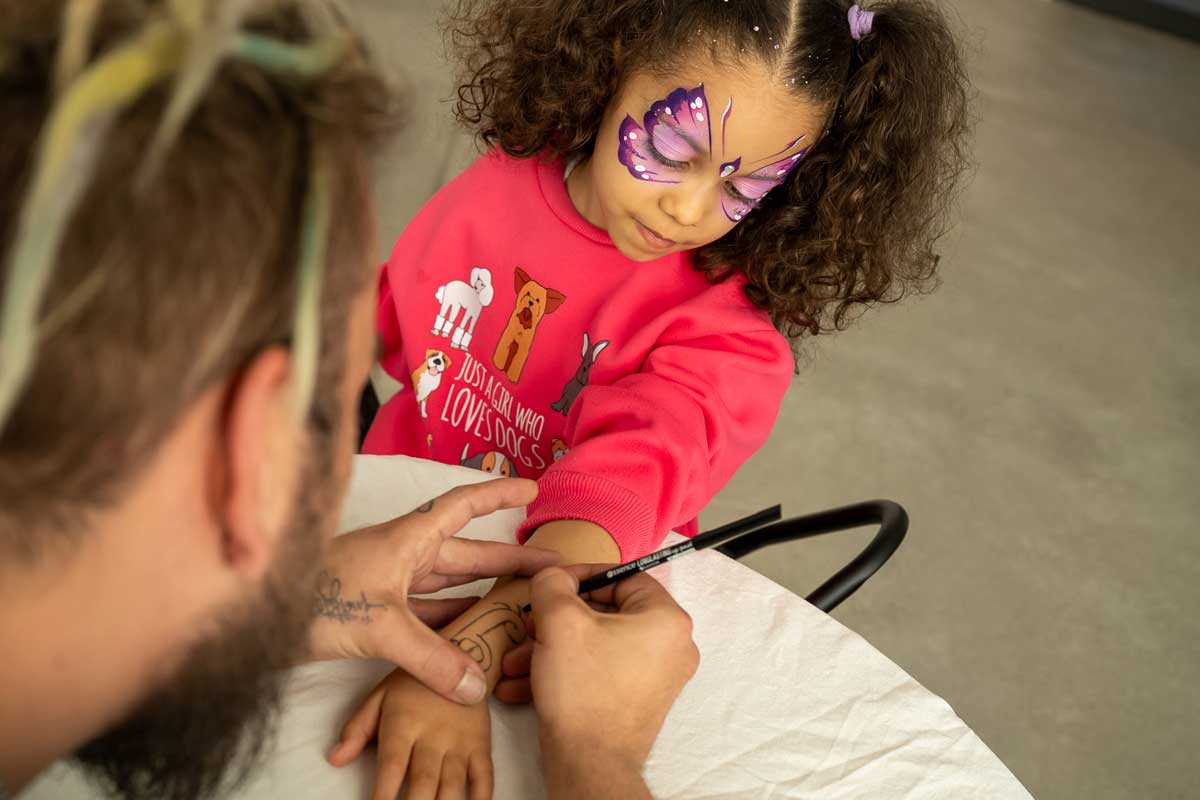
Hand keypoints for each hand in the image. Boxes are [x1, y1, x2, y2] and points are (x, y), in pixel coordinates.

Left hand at [308, 478, 558, 703]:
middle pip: (469, 553)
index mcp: (408, 538)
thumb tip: (476, 685)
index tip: (532, 488)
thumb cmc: (313, 599)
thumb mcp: (380, 626)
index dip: (498, 495)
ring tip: (524, 600)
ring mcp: (392, 583)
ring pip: (452, 585)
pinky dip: (455, 622)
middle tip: (552, 565)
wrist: (257, 619)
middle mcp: (405, 555)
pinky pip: (431, 614)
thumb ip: (430, 658)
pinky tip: (476, 631)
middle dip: (511, 558)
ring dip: (486, 592)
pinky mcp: (380, 612)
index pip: (463, 506)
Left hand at [330, 667, 491, 799]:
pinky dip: (481, 797)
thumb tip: (334, 759)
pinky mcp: (481, 744)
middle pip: (423, 781)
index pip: (391, 766)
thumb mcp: (379, 697)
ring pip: (453, 784)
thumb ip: (357, 729)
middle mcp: (433, 735)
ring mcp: (460, 741)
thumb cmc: (412, 685)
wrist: (462, 656)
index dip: (383, 795)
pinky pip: (485, 775)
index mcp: (404, 724)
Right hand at [522, 565, 699, 772]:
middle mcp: (671, 647)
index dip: (581, 577)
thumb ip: (554, 583)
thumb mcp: (559, 621)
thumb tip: (555, 575)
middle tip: (529, 626)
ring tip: (516, 662)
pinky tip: (524, 684)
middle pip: (605, 614)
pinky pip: (599, 671)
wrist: (589, 765)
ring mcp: (656, 677)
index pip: (622, 577)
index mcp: (667, 619)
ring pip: (595, 645)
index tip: (551, 586)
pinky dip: (565, 672)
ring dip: (551, 650)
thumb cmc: (583, 691)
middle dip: (556, 622)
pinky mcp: (637, 700)